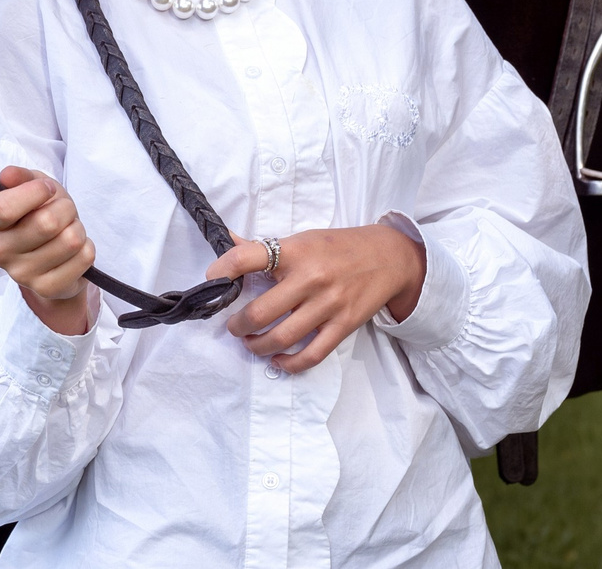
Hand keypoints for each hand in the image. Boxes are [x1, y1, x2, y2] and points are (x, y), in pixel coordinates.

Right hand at [0, 167, 97, 334]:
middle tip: (64, 210)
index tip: (47, 188)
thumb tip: (7, 175)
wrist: (52, 256)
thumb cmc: (39, 214)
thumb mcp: (31, 188)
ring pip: (70, 240)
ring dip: (78, 228)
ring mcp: (22, 274)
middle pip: (47, 223)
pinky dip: (87, 247)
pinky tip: (74, 250)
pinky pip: (84, 258)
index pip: (4, 208)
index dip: (34, 192)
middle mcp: (0, 252)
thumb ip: (21, 177)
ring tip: (68, 230)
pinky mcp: (47, 288)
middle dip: (66, 208)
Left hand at [204, 224, 425, 372]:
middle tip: (232, 326)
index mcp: (296, 251)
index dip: (223, 270)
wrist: (389, 257)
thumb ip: (264, 247)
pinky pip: (311, 355)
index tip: (211, 281)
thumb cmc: (339, 246)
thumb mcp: (302, 238)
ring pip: (282, 337)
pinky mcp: (343, 326)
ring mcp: (328, 305)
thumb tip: (226, 239)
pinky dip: (289, 363)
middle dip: (238, 324)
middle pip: (261, 311)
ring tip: (250, 342)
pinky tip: (278, 360)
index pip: (249, 257)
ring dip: (257, 346)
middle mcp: (311, 278)